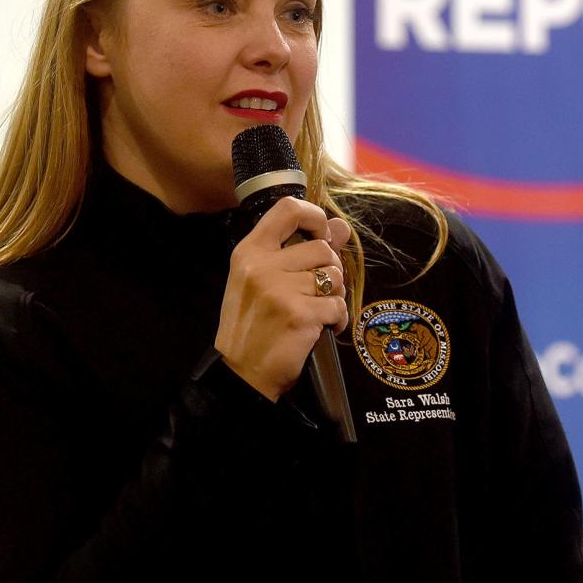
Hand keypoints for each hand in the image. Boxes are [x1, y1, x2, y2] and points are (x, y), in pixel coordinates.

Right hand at [213, 197, 351, 400]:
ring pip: (335, 276)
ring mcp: (280, 291)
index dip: (315, 216)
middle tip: (317, 291)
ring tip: (317, 309)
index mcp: (250, 252)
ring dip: (335, 295)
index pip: (288, 209)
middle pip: (322, 248)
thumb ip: (301, 250)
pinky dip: (337, 319)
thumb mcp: (265, 281)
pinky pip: (338, 305)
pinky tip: (323, 327)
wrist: (242, 373)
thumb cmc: (253, 324)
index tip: (322, 234)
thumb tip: (340, 226)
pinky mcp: (299, 315)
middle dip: (330, 270)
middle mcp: (262, 266)